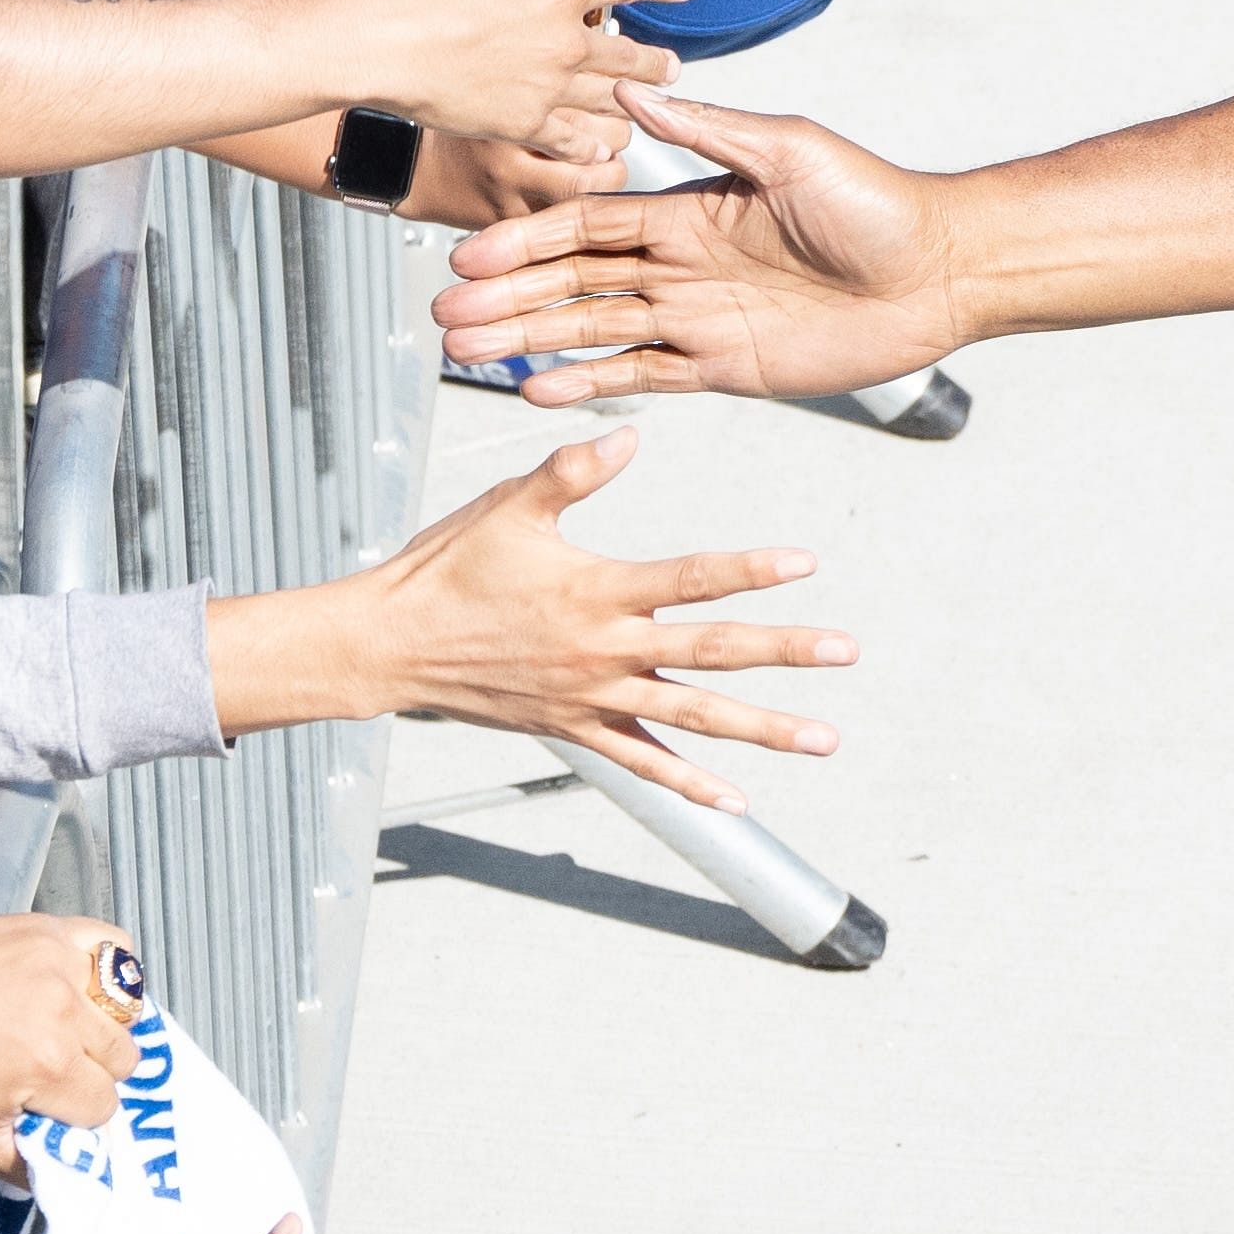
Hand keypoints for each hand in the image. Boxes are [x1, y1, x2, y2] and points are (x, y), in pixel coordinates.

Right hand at [213, 428, 841, 801]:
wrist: (387, 647)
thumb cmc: (446, 569)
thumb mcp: (509, 508)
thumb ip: (572, 471)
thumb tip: (630, 435)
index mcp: (596, 592)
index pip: (690, 579)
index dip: (750, 570)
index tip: (804, 562)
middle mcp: (604, 651)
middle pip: (711, 654)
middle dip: (784, 653)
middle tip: (845, 651)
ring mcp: (593, 697)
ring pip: (693, 719)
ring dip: (762, 730)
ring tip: (823, 738)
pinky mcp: (575, 728)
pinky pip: (642, 762)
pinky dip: (689, 783)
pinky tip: (735, 799)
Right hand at [338, 0, 692, 157]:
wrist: (384, 46)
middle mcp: (565, 44)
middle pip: (629, 54)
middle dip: (656, 61)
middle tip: (672, 67)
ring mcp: (548, 89)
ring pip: (609, 99)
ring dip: (634, 100)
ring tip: (647, 104)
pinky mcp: (524, 124)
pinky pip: (574, 141)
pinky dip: (594, 146)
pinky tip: (604, 149)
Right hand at [432, 93, 964, 404]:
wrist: (939, 270)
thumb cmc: (876, 202)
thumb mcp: (791, 151)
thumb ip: (711, 133)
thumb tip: (639, 96)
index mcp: (689, 210)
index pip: (588, 224)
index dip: (528, 240)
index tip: (472, 255)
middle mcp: (683, 264)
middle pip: (575, 281)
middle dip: (508, 296)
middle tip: (442, 313)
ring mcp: (699, 318)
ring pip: (595, 330)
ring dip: (531, 340)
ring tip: (467, 350)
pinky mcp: (725, 366)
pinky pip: (645, 376)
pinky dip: (590, 383)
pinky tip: (539, 391)